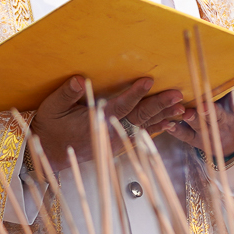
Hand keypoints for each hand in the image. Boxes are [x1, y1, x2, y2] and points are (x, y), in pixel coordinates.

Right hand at [31, 76, 185, 168]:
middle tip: (177, 94)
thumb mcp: (52, 108)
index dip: (135, 94)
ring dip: (165, 116)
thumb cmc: (50, 127)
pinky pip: (142, 135)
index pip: (121, 106)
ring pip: (145, 126)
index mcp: (97, 121)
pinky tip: (171, 121)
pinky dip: (158, 127)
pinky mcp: (120, 145)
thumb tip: (79, 79)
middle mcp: (111, 133)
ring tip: (182, 107)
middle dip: (160, 105)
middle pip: (140, 117)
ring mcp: (117, 141)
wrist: (52, 154)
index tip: (149, 81)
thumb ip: (66, 94)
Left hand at [164, 59, 233, 158]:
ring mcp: (210, 133)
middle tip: (204, 104)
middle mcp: (226, 122)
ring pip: (200, 126)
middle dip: (212, 111)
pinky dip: (175, 130)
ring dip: (192, 119)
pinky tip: (166, 123)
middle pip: (219, 116)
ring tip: (184, 111)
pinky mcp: (195, 140)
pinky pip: (184, 136)